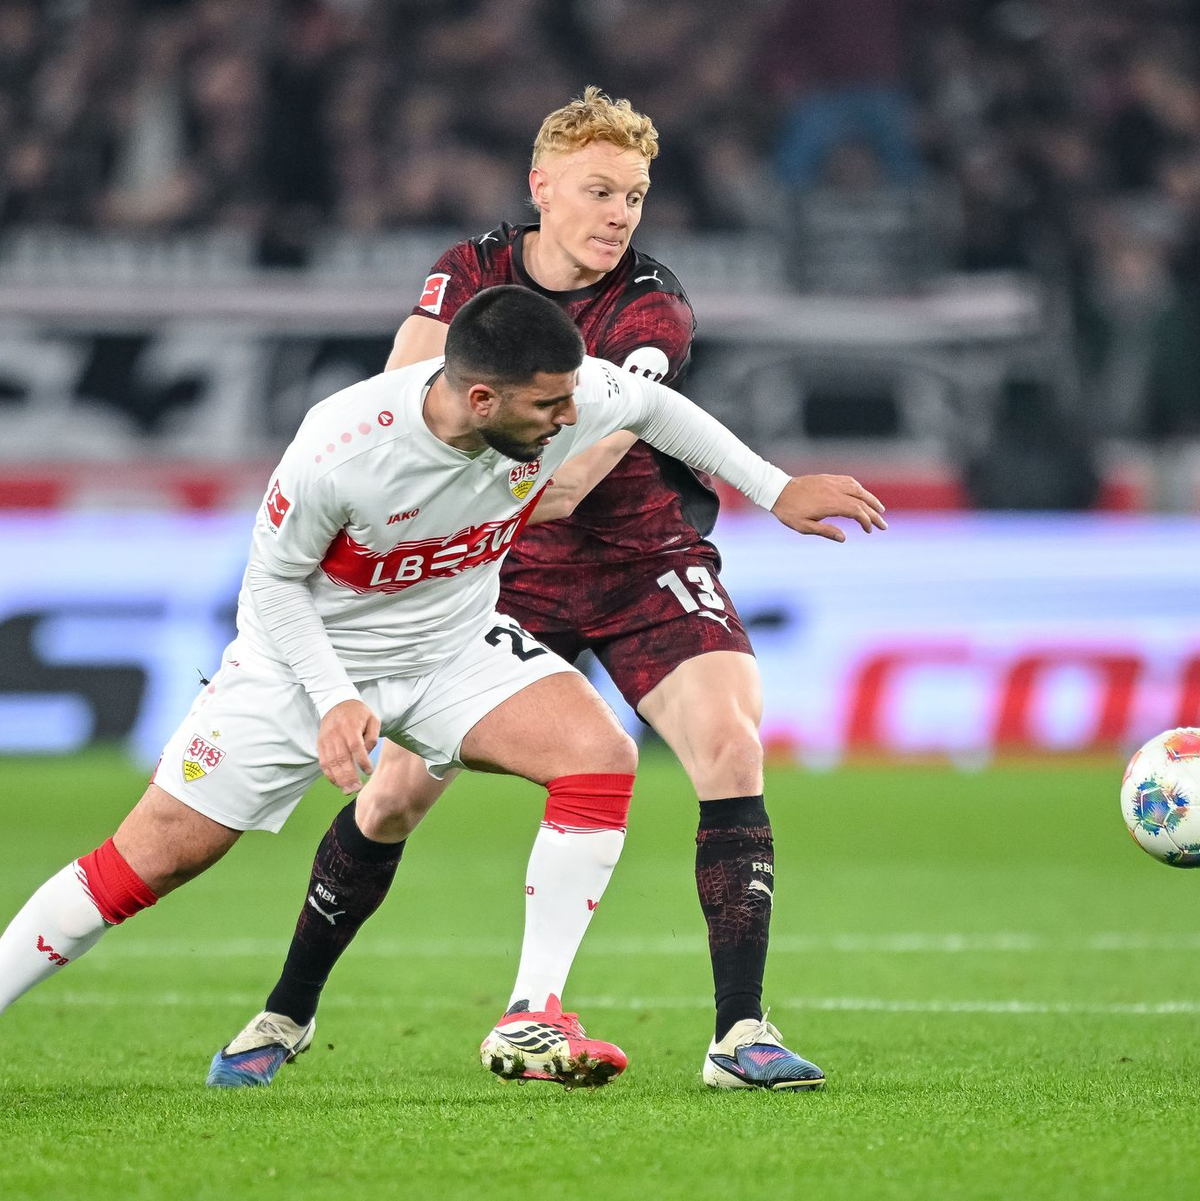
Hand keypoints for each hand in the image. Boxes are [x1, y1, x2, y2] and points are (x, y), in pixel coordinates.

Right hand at [317, 699, 380, 794]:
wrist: (336, 703)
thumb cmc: (358, 713)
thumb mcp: (372, 719)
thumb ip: (372, 736)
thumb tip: (367, 754)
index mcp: (350, 727)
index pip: (356, 747)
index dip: (362, 761)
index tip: (368, 772)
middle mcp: (336, 735)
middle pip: (341, 758)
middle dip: (349, 776)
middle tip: (356, 789)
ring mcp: (326, 741)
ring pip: (331, 763)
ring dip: (339, 779)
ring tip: (347, 791)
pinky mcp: (320, 745)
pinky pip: (323, 762)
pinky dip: (329, 775)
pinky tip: (337, 783)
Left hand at [771, 474, 887, 541]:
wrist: (777, 491)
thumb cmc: (789, 511)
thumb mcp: (804, 527)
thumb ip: (825, 531)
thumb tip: (843, 538)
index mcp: (830, 503)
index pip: (857, 511)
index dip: (867, 521)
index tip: (870, 530)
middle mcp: (834, 490)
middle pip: (861, 500)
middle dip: (875, 513)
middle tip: (883, 525)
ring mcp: (831, 482)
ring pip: (858, 489)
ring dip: (870, 499)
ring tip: (879, 509)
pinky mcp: (827, 478)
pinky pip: (849, 481)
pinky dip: (859, 488)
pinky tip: (863, 495)